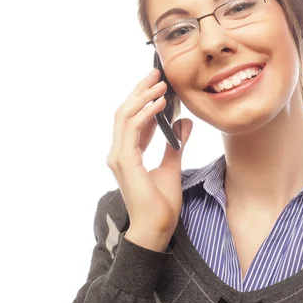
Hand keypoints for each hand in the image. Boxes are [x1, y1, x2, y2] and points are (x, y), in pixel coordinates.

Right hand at [106, 68, 192, 251]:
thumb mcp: (172, 166)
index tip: (159, 84)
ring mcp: (119, 157)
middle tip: (157, 73)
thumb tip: (184, 123)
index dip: (144, 99)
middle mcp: (119, 152)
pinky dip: (145, 114)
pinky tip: (160, 104)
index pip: (132, 118)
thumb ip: (176, 144)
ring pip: (124, 116)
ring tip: (161, 84)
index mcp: (128, 153)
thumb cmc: (161, 204)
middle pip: (124, 111)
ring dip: (143, 97)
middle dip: (140, 90)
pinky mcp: (125, 162)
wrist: (156, 228)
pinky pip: (131, 130)